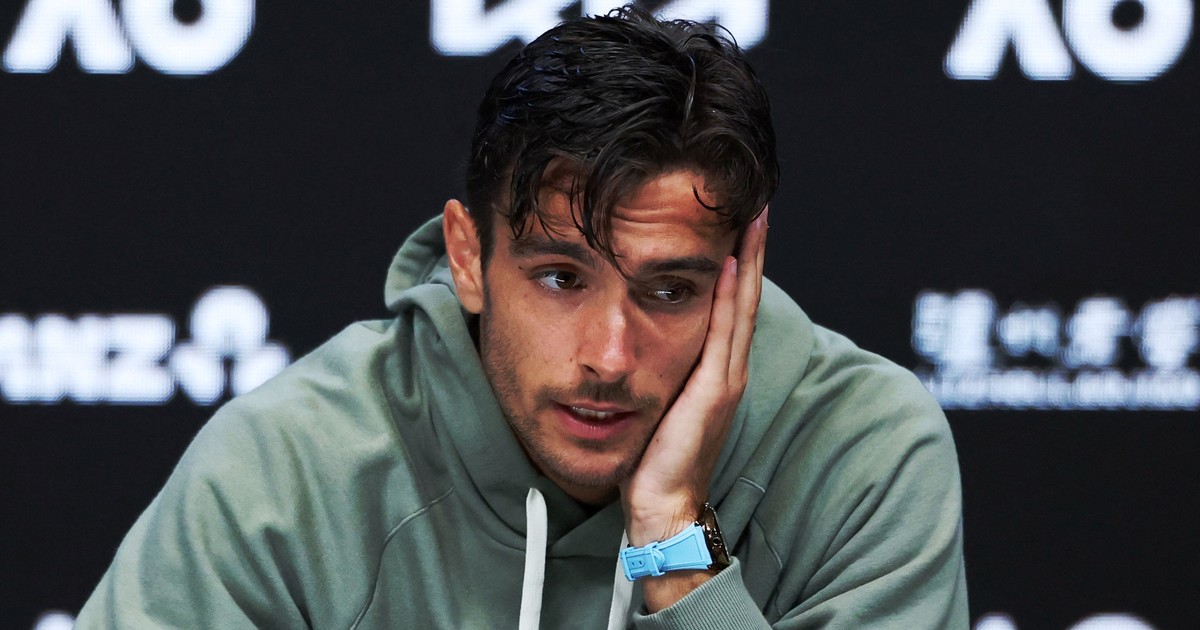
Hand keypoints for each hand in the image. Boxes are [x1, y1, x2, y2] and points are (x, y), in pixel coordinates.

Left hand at [619, 206, 767, 609]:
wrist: (662, 505)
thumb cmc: (653, 459)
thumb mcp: (655, 401)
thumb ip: (658, 369)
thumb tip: (636, 341)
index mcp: (713, 369)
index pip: (730, 304)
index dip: (738, 263)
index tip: (737, 222)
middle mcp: (727, 368)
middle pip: (745, 295)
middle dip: (751, 248)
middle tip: (755, 203)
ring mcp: (725, 377)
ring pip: (742, 306)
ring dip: (748, 259)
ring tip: (753, 217)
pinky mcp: (715, 390)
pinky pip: (725, 331)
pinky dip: (731, 295)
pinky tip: (730, 262)